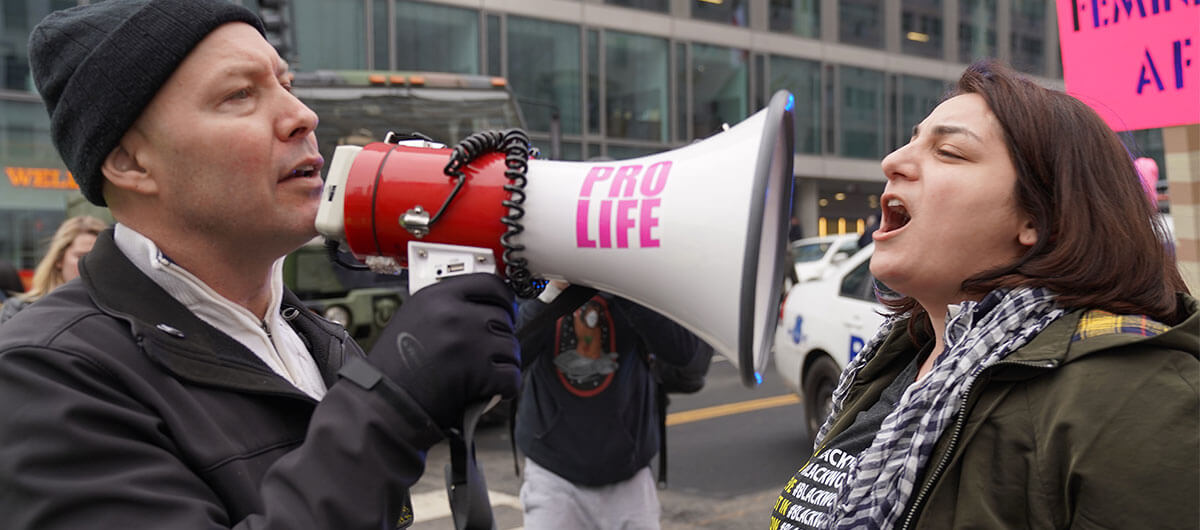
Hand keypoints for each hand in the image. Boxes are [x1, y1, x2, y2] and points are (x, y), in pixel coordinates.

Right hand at [368, 273, 518, 429]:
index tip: (506, 309)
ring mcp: (468, 341)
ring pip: (511, 347)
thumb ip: (445, 308)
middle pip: (503, 318)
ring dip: (502, 364)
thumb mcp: (412, 319)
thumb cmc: (393, 370)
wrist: (382, 406)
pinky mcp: (478, 371)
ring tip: (481, 375)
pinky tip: (487, 391)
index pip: (490, 284)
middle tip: (487, 354)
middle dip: (499, 338)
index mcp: (436, 296)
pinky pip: (511, 376)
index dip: (504, 299)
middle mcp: (453, 313)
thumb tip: (481, 308)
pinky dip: (504, 388)